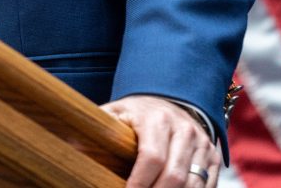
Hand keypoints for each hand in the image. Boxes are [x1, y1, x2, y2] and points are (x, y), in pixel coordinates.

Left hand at [101, 94, 220, 186]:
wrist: (170, 101)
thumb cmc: (136, 115)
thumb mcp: (116, 114)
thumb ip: (98, 128)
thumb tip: (67, 142)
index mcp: (157, 119)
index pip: (151, 157)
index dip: (138, 184)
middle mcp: (183, 130)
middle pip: (174, 178)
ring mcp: (202, 144)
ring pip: (193, 186)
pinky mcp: (213, 157)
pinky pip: (207, 187)